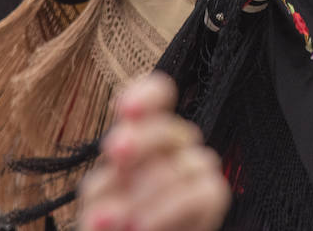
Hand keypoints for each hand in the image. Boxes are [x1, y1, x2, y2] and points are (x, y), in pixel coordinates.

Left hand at [79, 73, 228, 230]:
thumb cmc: (114, 224)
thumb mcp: (100, 201)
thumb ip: (104, 188)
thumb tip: (113, 196)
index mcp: (141, 133)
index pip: (157, 98)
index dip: (147, 95)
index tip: (126, 109)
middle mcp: (171, 145)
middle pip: (170, 128)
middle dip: (143, 139)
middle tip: (115, 153)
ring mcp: (195, 168)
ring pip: (187, 163)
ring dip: (148, 195)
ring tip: (124, 224)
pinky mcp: (212, 195)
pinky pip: (205, 192)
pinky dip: (170, 211)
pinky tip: (143, 227)